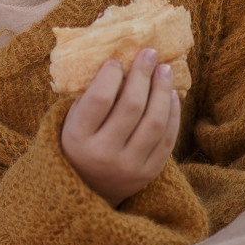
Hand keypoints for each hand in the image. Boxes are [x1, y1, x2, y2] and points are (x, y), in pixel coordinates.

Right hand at [60, 49, 180, 205]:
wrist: (87, 190)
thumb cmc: (79, 144)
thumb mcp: (72, 122)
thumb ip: (90, 96)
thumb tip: (119, 59)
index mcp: (78, 139)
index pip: (99, 99)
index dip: (111, 75)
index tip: (116, 61)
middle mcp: (103, 155)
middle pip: (131, 106)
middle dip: (143, 75)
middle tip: (150, 54)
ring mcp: (129, 166)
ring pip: (154, 122)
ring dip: (163, 91)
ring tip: (165, 70)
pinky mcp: (148, 173)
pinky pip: (167, 139)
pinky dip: (172, 114)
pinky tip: (171, 95)